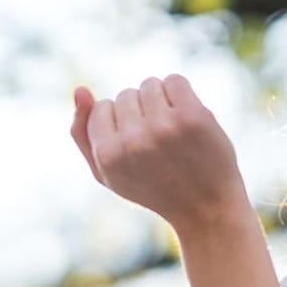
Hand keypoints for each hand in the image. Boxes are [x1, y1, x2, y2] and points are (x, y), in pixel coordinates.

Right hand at [69, 75, 246, 230]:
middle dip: (140, 112)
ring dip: (161, 101)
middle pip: (126, 94)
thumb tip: (80, 89)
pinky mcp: (192, 117)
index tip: (138, 147)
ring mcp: (164, 127)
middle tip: (159, 145)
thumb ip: (83, 134)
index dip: (120, 124)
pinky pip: (174, 80)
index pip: (101, 107)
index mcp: (108, 155)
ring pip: (150, 84)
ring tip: (173, 131)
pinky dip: (180, 94)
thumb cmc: (153, 189)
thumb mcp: (108, 173)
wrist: (206, 206)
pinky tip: (187, 118)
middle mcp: (134, 140)